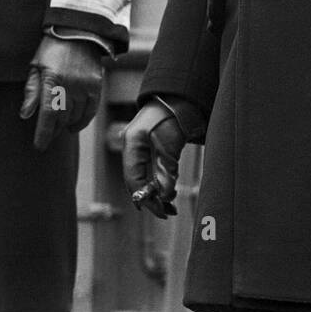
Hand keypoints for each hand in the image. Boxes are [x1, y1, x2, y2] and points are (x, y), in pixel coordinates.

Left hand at [20, 35, 104, 151]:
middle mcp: (70, 85)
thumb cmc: (52, 48)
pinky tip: (75, 124)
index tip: (39, 146)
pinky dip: (83, 120)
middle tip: (47, 135)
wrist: (78, 30)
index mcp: (52, 80)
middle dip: (53, 129)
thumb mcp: (36, 66)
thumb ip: (32, 91)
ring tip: (60, 127)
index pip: (47, 115)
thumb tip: (25, 114)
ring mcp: (85, 85)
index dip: (43, 133)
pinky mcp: (96, 85)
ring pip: (76, 116)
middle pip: (61, 118)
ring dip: (67, 125)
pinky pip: (91, 110)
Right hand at [122, 100, 183, 218]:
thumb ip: (166, 171)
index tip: (161, 211)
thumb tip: (164, 196)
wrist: (179, 99)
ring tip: (170, 205)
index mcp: (132, 143)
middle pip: (135, 181)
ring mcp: (136, 147)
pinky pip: (146, 171)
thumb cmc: (174, 117)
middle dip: (150, 198)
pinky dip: (156, 183)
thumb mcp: (171, 146)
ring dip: (154, 192)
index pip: (133, 180)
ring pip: (141, 178)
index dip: (146, 198)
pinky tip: (168, 191)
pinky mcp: (145, 149)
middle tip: (167, 212)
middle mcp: (130, 147)